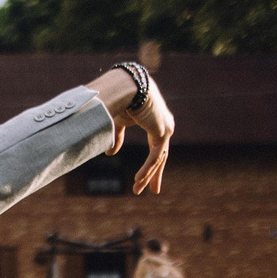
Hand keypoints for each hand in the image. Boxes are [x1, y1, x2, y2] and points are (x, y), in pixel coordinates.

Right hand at [123, 75, 173, 194]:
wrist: (125, 86)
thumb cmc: (121, 99)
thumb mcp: (119, 122)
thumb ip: (118, 137)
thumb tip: (111, 153)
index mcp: (156, 122)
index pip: (156, 148)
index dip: (151, 164)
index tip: (145, 178)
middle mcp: (164, 126)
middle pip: (160, 156)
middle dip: (155, 174)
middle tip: (152, 190)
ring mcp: (165, 129)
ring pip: (157, 158)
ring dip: (147, 175)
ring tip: (138, 189)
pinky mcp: (162, 132)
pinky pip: (155, 156)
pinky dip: (147, 169)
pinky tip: (138, 179)